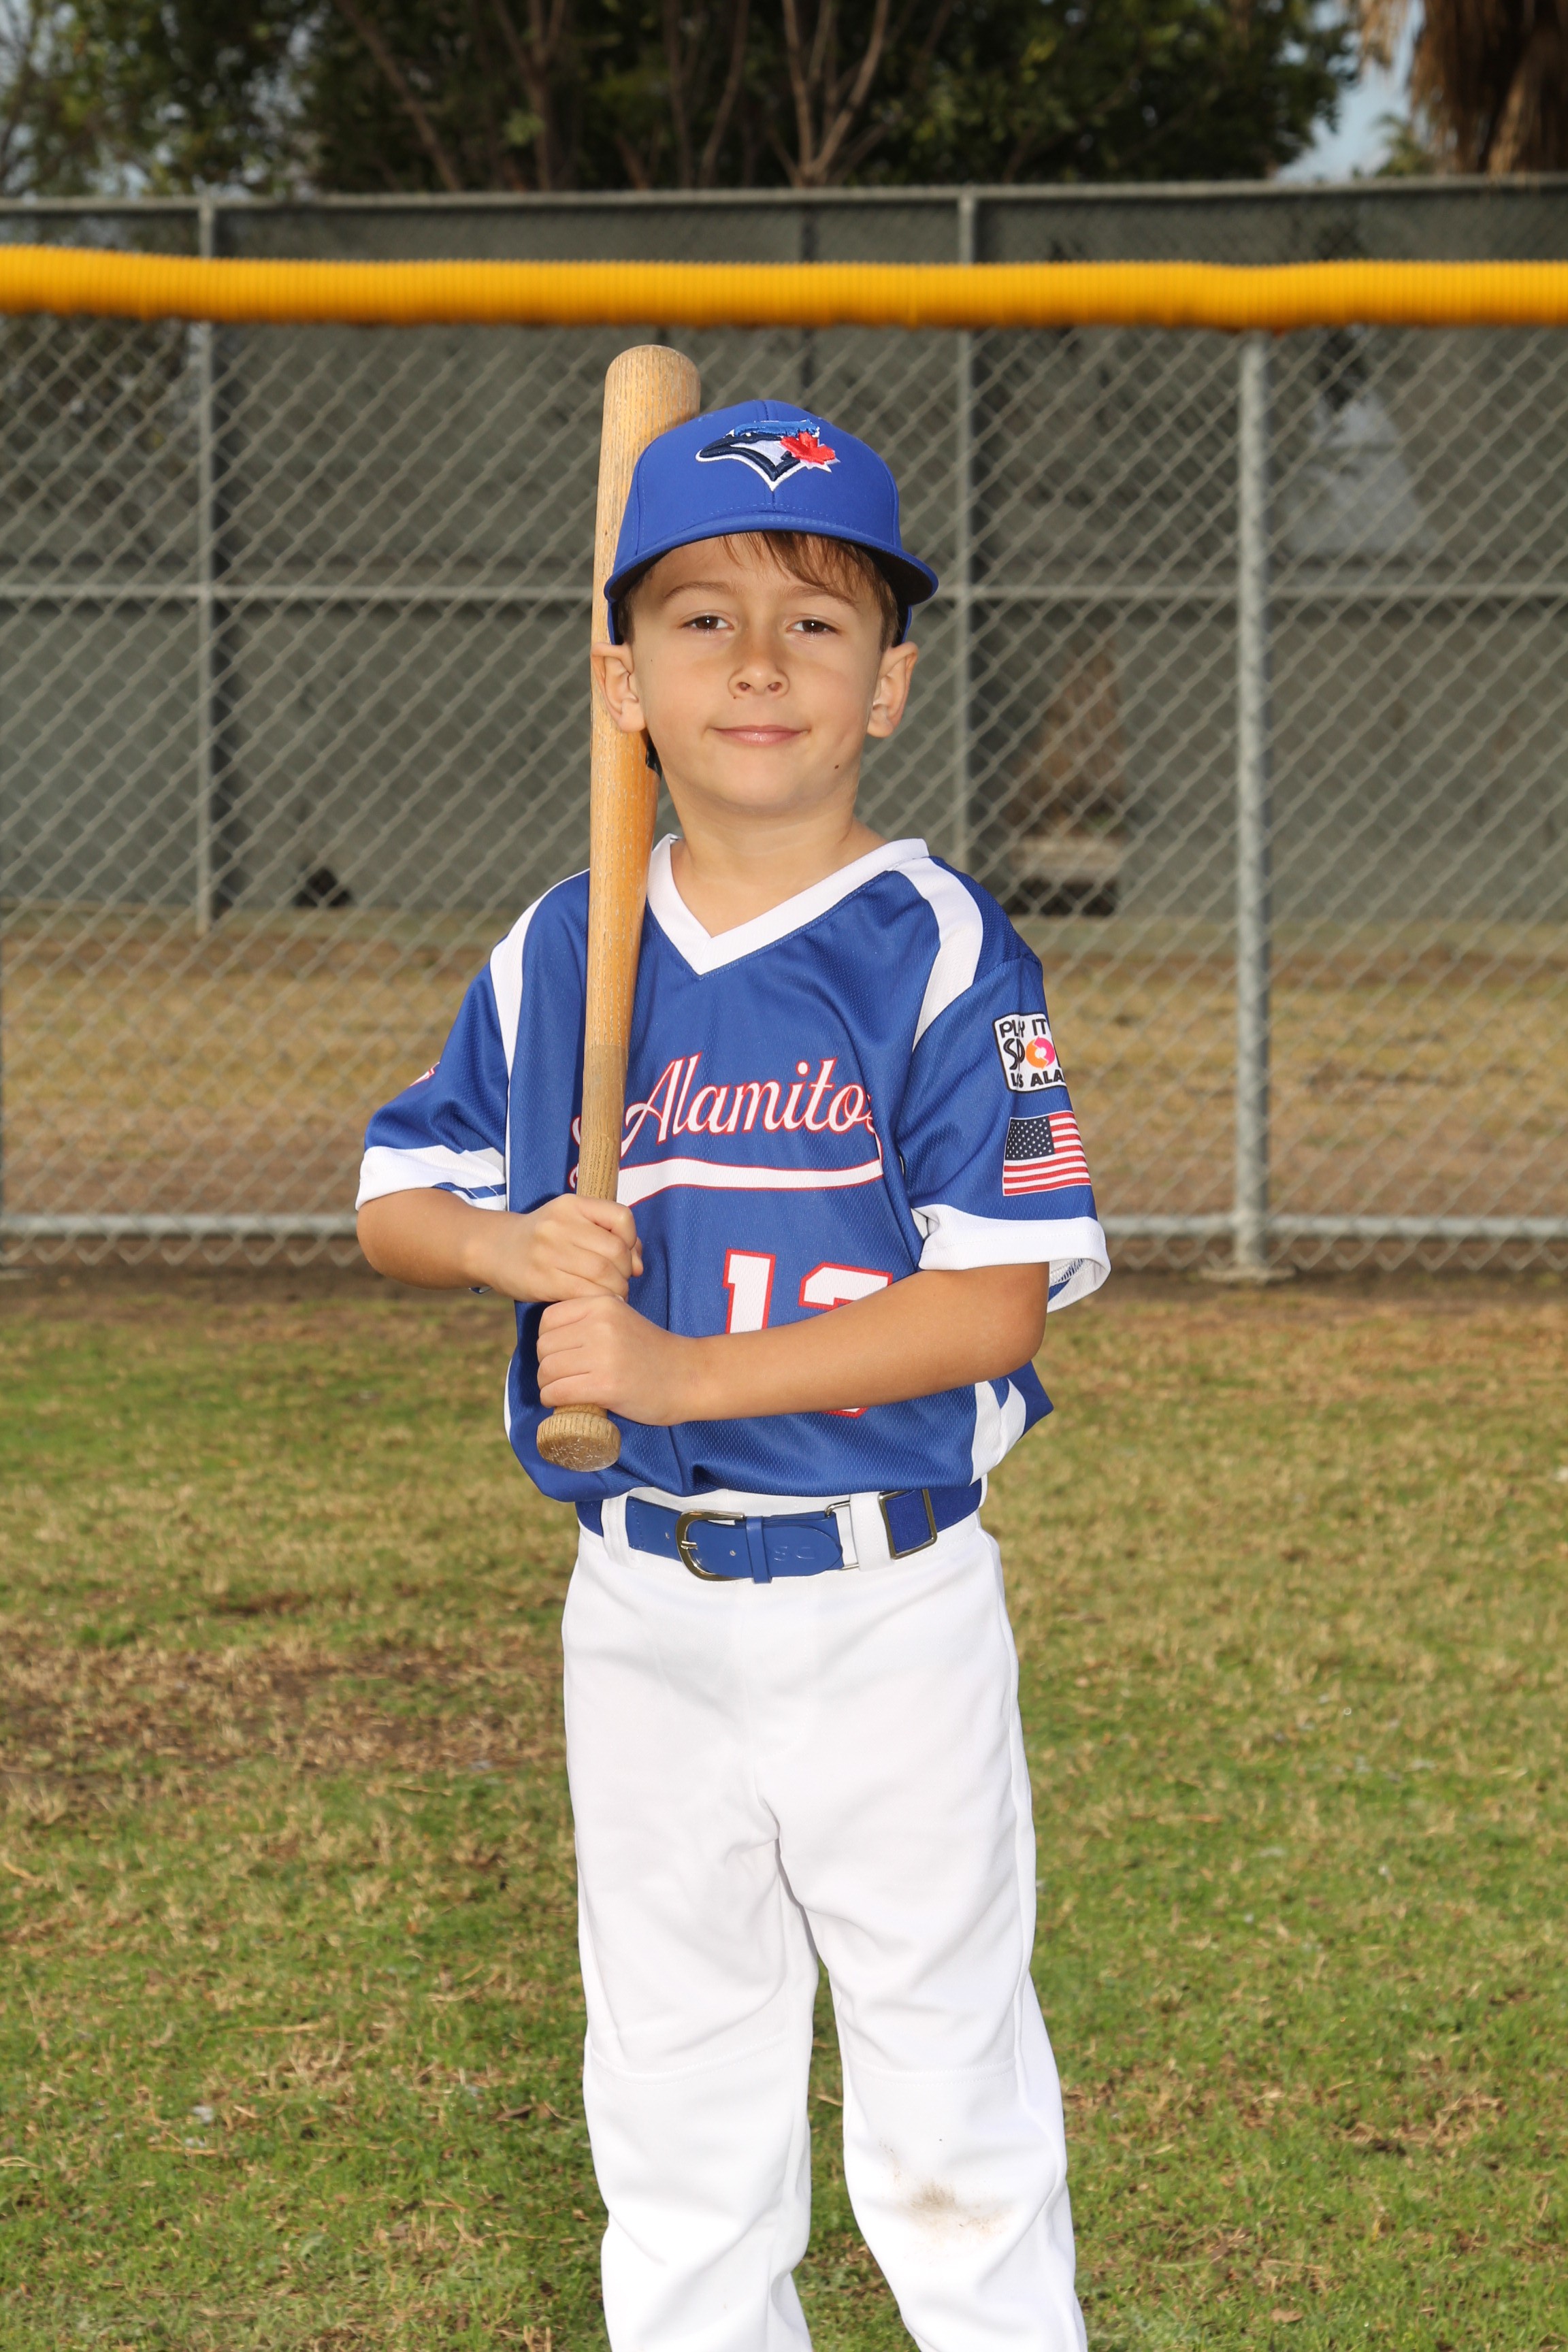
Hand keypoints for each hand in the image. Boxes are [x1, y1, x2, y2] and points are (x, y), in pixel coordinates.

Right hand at [470, 1194, 642, 1303]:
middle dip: (626, 1272)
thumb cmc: (544, 1239)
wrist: (495, 1249)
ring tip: (611, 1294)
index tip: (625, 1256)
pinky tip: (596, 1302)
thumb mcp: (572, 1223)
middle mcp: (560, 1224)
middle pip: (616, 1251)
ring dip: (616, 1289)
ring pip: (604, 1274)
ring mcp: (548, 1251)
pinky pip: (584, 1292)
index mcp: (572, 1205)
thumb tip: (639, 1266)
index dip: (632, 1240)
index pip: (622, 1217)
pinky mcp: (541, 1279)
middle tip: (620, 1282)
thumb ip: (609, 1237)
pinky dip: (599, 1300)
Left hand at [537, 1295, 699, 1424]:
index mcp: (602, 1305)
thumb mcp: (621, 1320)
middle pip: (544, 1347)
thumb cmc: (653, 1352)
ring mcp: (603, 1355)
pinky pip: (558, 1392)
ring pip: (547, 1370)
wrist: (689, 1377)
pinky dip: (553, 1400)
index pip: (548, 1320)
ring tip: (562, 1390)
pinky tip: (562, 1402)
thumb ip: (590, 1320)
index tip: (561, 1354)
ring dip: (548, 1385)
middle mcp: (600, 1325)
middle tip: (563, 1377)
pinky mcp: (605, 1386)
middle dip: (547, 1365)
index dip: (548, 1340)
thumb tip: (547, 1338)